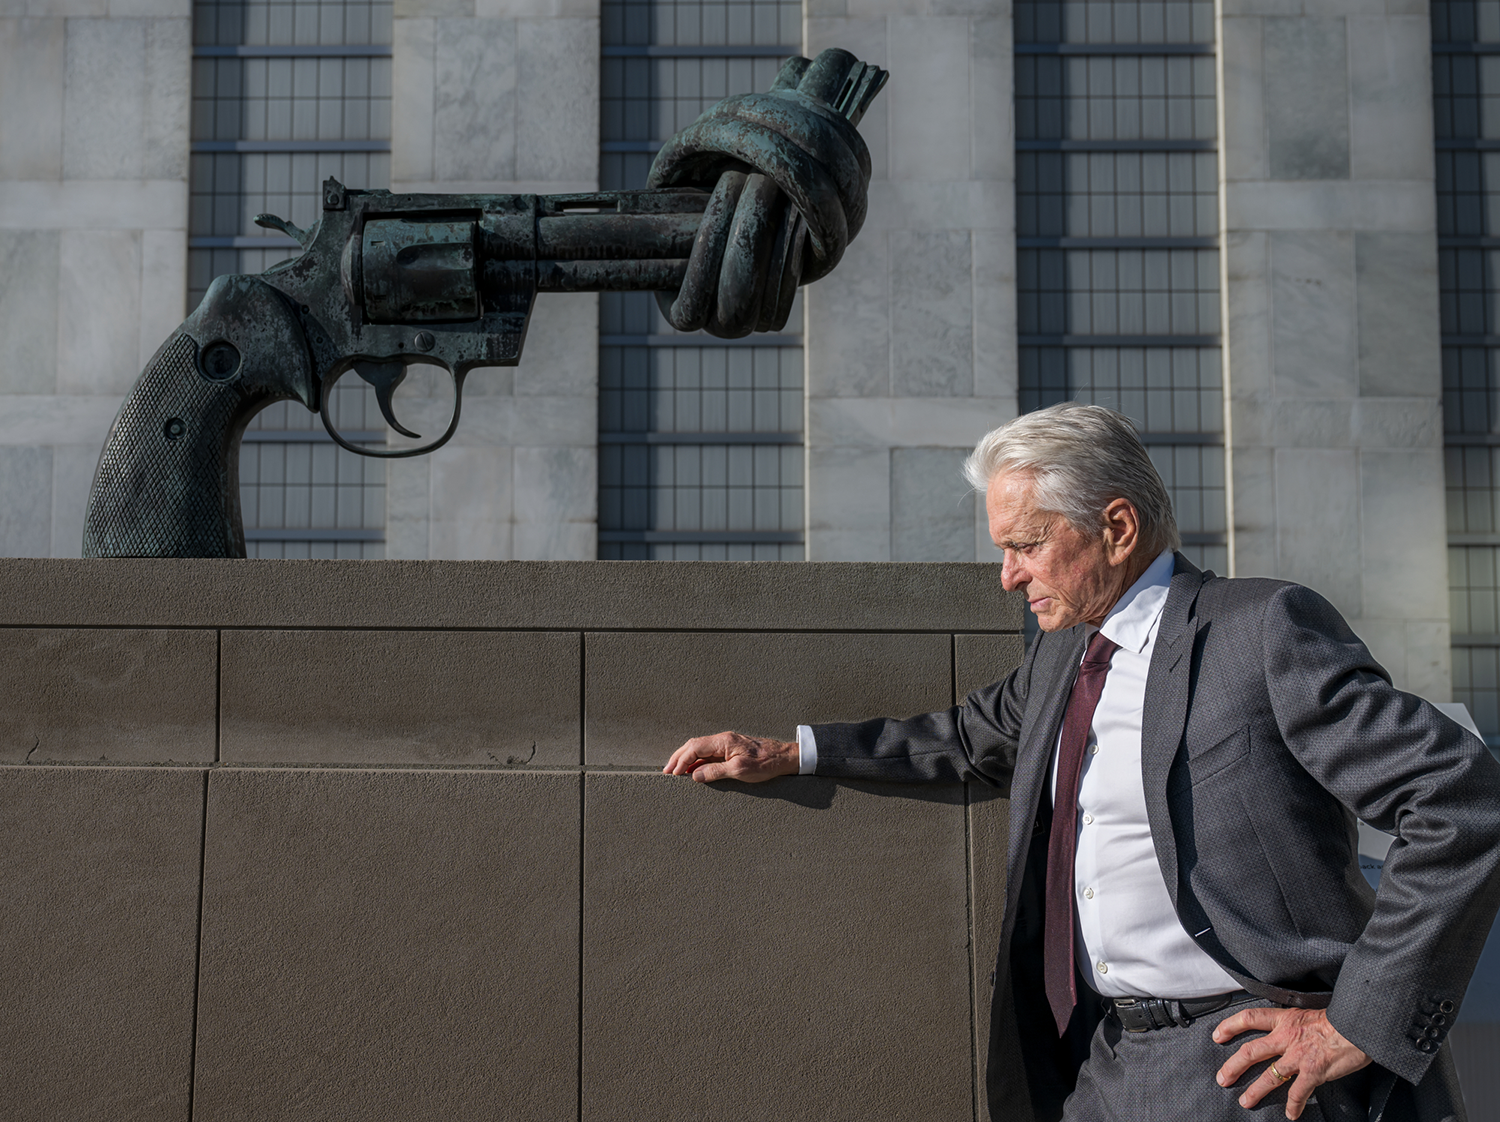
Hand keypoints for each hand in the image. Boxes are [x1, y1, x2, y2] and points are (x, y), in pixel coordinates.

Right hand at [662, 731, 798, 782]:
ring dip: (686, 759)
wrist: (783, 757)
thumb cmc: (765, 763)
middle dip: (678, 757)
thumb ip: (715, 772)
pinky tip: (693, 771)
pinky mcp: (731, 749)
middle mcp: (722, 739)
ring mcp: (726, 744)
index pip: (694, 747)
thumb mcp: (739, 770)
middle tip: (667, 771)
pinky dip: (697, 761)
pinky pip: (708, 754)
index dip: (681, 760)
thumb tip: (694, 776)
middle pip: (693, 745)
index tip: (673, 772)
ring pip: (699, 749)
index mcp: (723, 741)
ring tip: (676, 771)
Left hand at [1213, 1007, 1370, 1118]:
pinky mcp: (1313, 1072)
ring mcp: (1298, 1056)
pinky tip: (1290, 1114)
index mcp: (1285, 1020)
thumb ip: (1293, 1024)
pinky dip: (1293, 1105)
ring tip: (1245, 1101)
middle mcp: (1287, 1037)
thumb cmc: (1339, 1019)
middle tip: (1223, 1078)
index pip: (1250, 1018)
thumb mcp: (1308, 1014)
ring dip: (1255, 1091)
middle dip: (1234, 1066)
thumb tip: (1285, 1032)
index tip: (1218, 1035)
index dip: (1230, 1026)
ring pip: (1269, 1076)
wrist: (1358, 1025)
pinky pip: (1298, 1093)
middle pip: (1251, 1051)